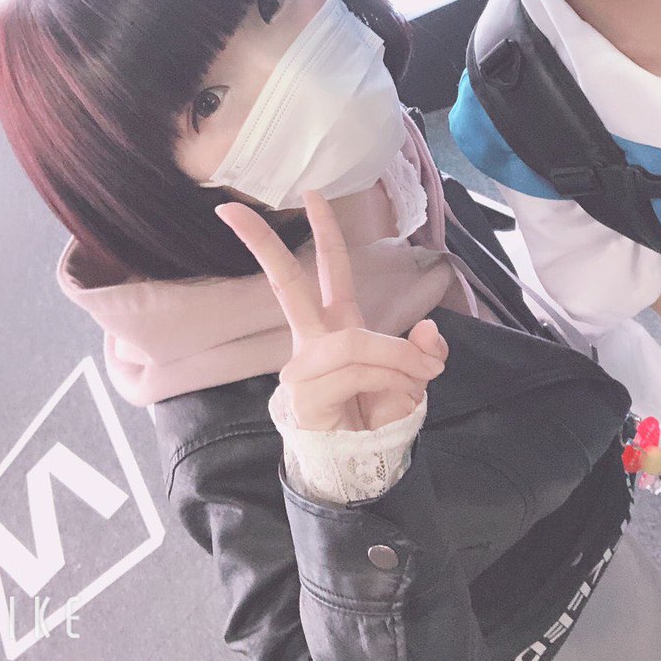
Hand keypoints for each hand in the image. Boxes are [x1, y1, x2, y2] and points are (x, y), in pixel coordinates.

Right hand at [215, 191, 447, 431]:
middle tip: (233, 210)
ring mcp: (303, 368)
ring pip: (354, 342)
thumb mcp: (412, 381)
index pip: (327, 270)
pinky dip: (390, 379)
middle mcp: (313, 341)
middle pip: (286, 286)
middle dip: (263, 246)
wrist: (361, 468)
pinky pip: (355, 374)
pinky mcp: (303, 397)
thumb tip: (427, 331)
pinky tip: (402, 393)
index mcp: (336, 326)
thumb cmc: (376, 419)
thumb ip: (421, 354)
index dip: (322, 230)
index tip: (307, 192)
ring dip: (397, 357)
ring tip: (423, 376)